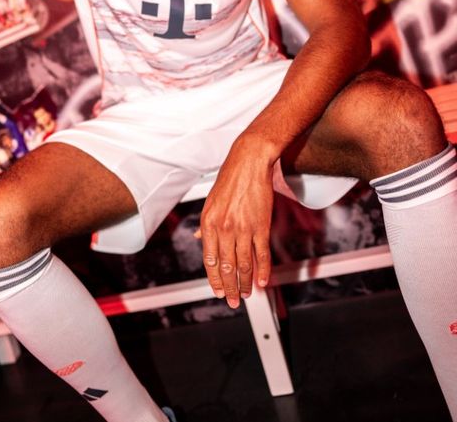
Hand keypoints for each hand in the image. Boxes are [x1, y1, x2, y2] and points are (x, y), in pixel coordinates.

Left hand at [199, 139, 275, 307]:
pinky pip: (261, 254)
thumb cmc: (229, 179)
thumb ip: (206, 225)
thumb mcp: (210, 201)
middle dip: (230, 287)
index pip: (210, 259)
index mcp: (208, 223)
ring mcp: (243, 228)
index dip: (214, 279)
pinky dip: (263, 270)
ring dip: (246, 283)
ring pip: (244, 264)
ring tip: (248, 295)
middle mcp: (224, 228)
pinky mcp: (260, 225)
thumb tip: (199, 239)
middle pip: (226, 266)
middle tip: (233, 301)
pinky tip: (264, 281)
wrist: (248, 162)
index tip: (219, 291)